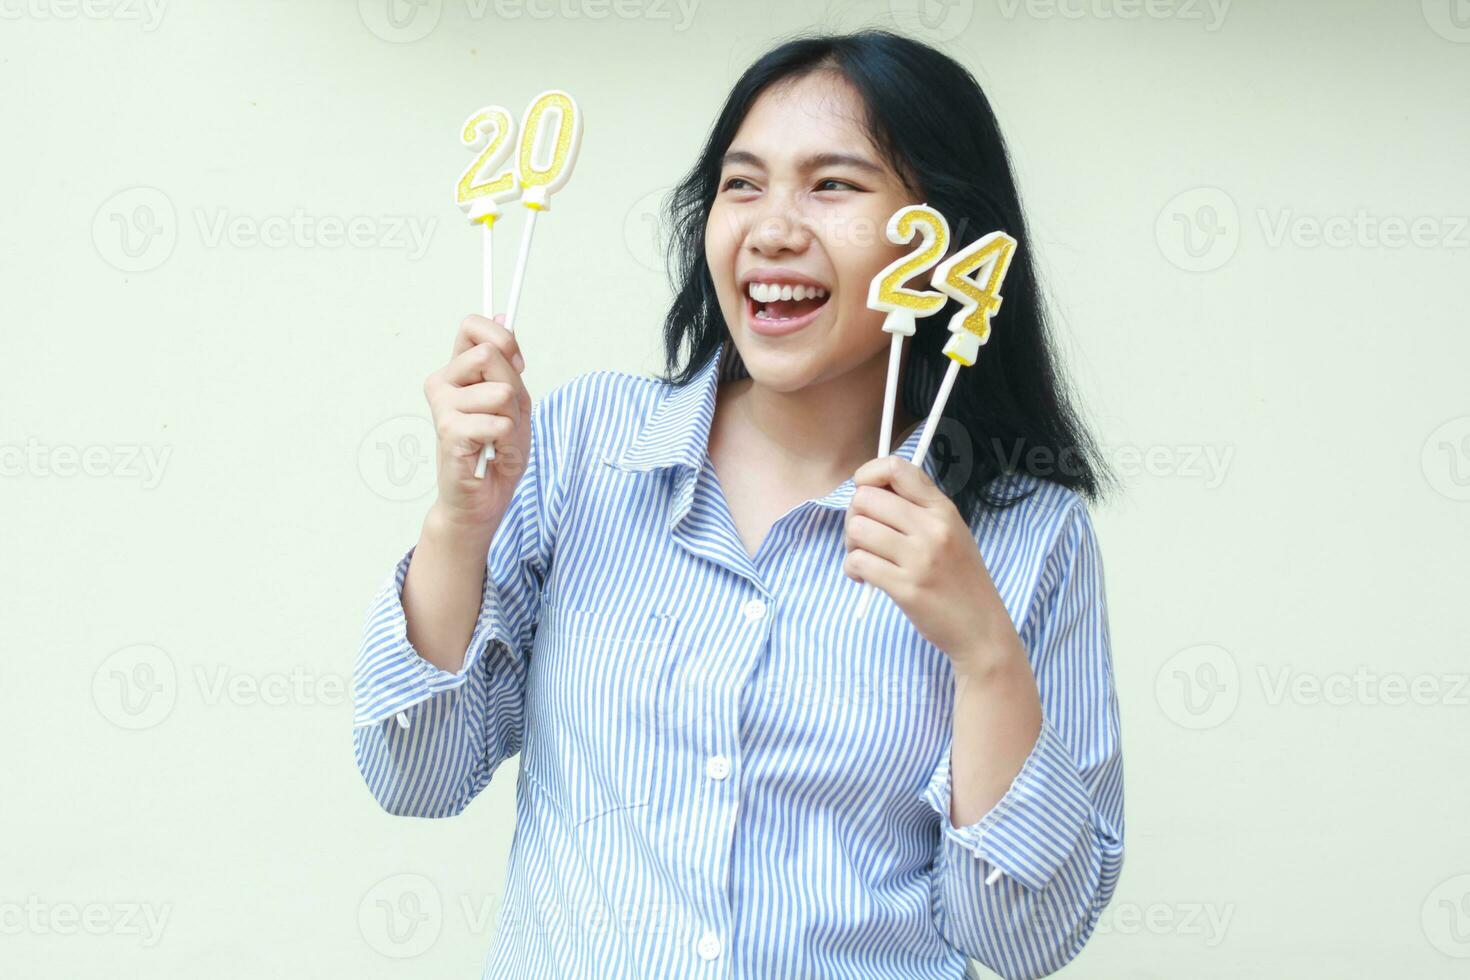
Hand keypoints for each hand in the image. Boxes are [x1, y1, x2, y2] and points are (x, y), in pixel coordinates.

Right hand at [422, 314, 531, 529]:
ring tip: (496, 439)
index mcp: (458, 370)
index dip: (503, 338)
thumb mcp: (515, 401)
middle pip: (491, 354)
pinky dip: (506, 441)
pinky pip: (498, 422)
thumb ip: (508, 362)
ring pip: (502, 391)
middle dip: (514, 388)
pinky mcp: (448, 431)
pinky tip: (489, 453)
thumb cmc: (498, 451)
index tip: (517, 365)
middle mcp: (443, 382)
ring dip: (512, 420)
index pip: (471, 325)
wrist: (482, 498)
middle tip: (504, 417)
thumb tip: (504, 315)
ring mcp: (442, 405)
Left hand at [842, 455, 1012, 670]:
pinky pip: (858, 562)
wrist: (981, 628)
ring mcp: (919, 558)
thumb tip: (870, 490)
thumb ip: (918, 509)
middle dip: (853, 515)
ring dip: (851, 544)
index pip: (896, 468)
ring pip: (857, 528)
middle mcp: (932, 528)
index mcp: (943, 509)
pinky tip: (864, 578)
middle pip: (865, 498)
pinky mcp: (906, 588)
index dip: (868, 474)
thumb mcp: (952, 532)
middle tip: (863, 536)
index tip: (863, 490)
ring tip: (865, 558)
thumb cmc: (960, 579)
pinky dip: (853, 569)